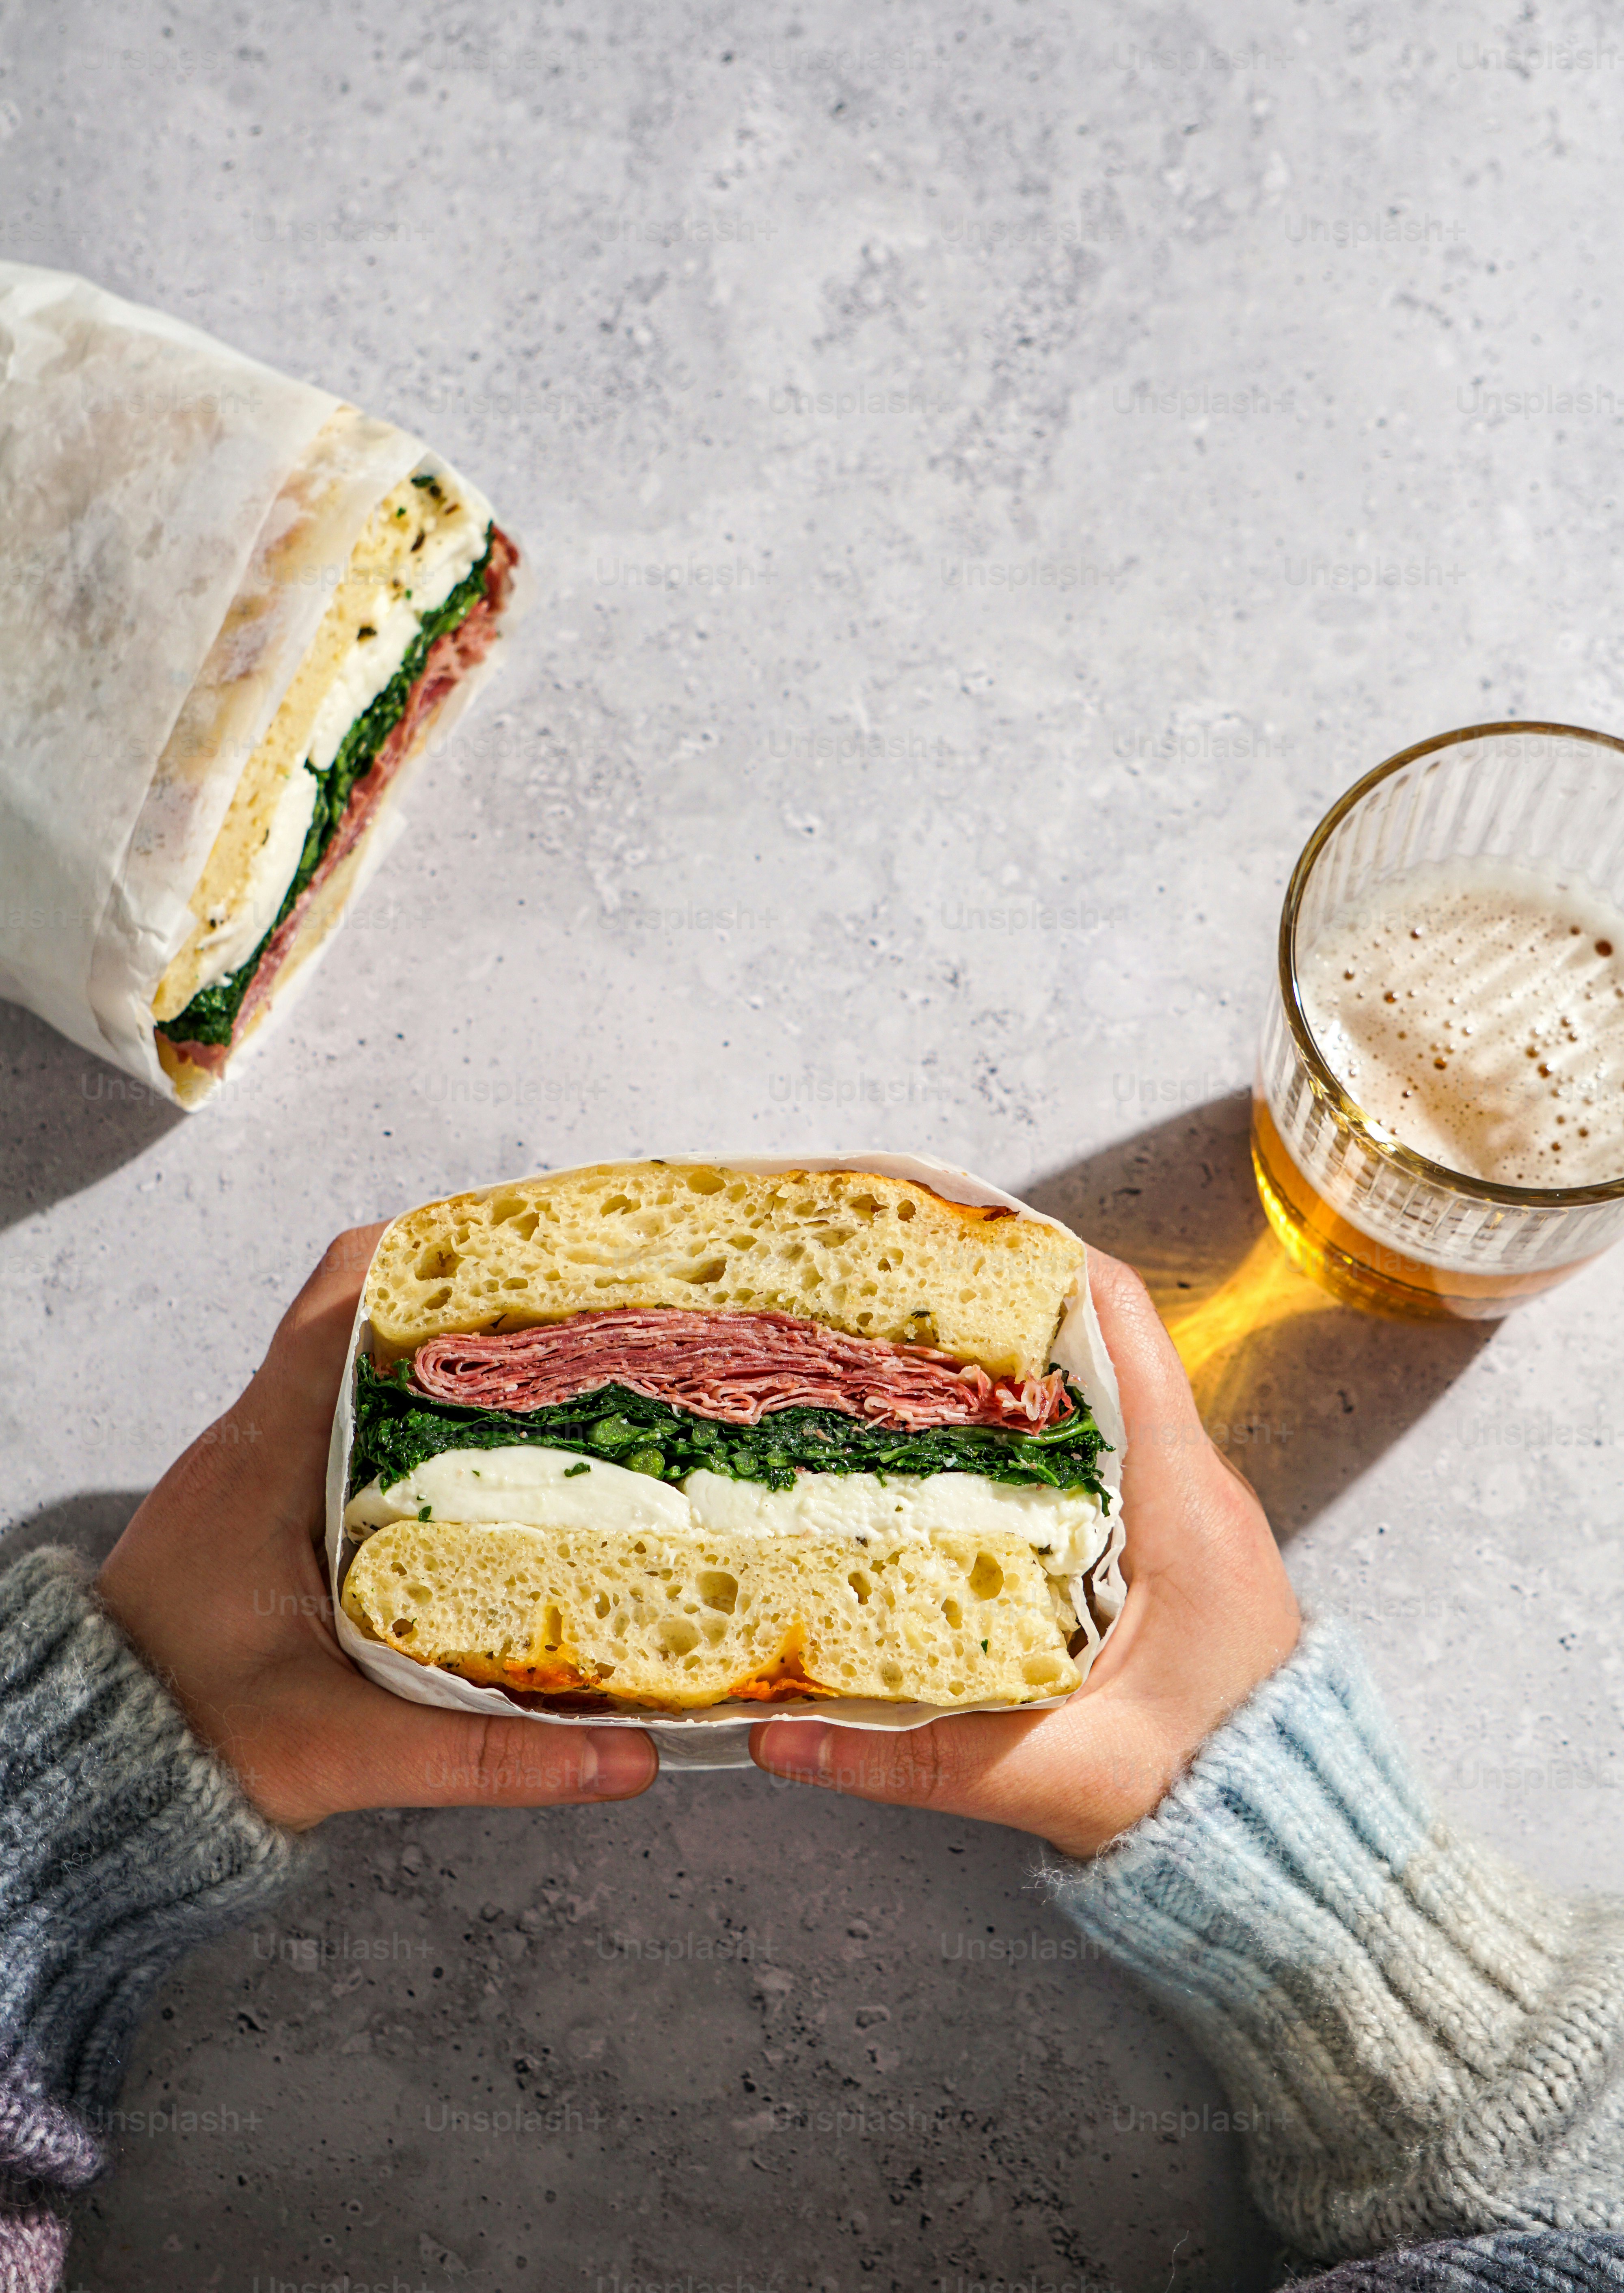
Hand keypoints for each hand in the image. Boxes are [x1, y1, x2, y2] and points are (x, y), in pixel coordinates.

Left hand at [97, 1229, 656, 1830]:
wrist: (95, 1771)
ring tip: (554, 1381)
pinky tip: (485, 1464)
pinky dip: (415, 1421)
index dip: (436, 1261)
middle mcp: (255, 1442)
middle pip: (365, 1320)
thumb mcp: (346, 1752)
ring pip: (357, 1372)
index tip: (533, 1263)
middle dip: (471, 1311)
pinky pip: (344, 1425)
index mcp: (264, 1461)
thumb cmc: (191, 1744)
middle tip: (575, 1324)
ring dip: (445, 1366)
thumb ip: (485, 1758)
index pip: (341, 1305)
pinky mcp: (262, 1503)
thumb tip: (625, 1763)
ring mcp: (255, 1467)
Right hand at [749, 1250, 1299, 1858]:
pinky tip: (943, 1456)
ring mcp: (1182, 1510)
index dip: (1036, 1257)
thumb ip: (917, 1757)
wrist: (1292, 1849)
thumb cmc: (1206, 1798)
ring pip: (1087, 1399)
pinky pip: (1092, 1453)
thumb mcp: (1056, 1778)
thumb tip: (780, 1735)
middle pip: (1089, 1344)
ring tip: (892, 1358)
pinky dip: (1021, 1433)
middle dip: (987, 1309)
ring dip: (1000, 1371)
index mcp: (1181, 1499)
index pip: (1119, 1323)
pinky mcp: (1167, 1546)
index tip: (947, 1230)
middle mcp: (1189, 1484)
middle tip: (882, 1296)